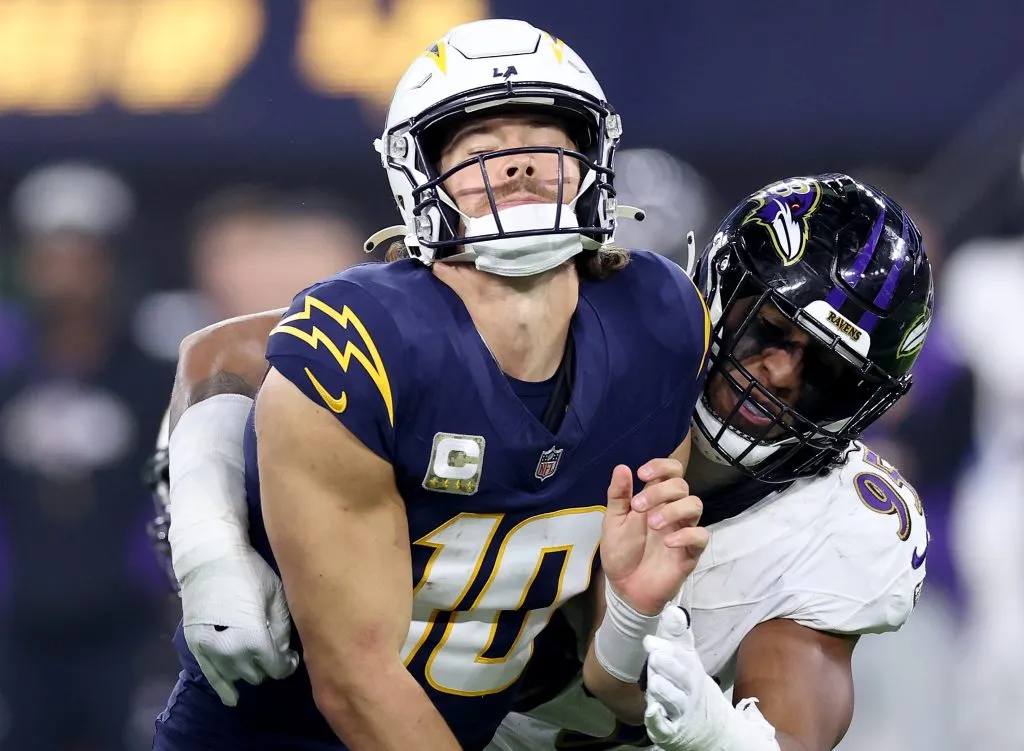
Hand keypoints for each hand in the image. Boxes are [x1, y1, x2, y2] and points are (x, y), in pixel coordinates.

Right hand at [180, 545, 299, 705]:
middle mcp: (232, 652)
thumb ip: (281, 629)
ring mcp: (210, 651)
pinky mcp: (196, 647)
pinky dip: (224, 688)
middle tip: (273, 649)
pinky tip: (232, 699)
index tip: (292, 656)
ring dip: (248, 669)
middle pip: (258, 674)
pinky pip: (211, 677)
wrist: (209, 559)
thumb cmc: (249, 572)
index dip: (288, 664)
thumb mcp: (276, 596)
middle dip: (268, 665)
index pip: (277, 668)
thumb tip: (284, 652)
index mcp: (255, 640)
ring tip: (255, 655)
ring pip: (237, 676)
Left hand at [600, 460, 707, 615]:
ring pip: (695, 505)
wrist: (625, 587)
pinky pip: (700, 536)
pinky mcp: (691, 552)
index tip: (642, 474)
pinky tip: (667, 543)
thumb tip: (622, 467)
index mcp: (655, 499)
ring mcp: (683, 530)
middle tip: (638, 507)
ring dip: (674, 509)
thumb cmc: (621, 551)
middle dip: (660, 491)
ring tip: (653, 524)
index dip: (661, 466)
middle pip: (681, 485)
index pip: (671, 471)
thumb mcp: (613, 522)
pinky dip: (686, 535)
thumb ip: (618, 496)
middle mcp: (673, 510)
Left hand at [643, 606, 705, 746]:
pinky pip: (665, 726)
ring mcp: (680, 711)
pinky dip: (658, 720)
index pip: (682, 658)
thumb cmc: (691, 685)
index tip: (649, 640)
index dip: (667, 649)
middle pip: (681, 679)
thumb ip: (678, 636)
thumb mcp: (687, 659)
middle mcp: (688, 690)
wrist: (710, 726)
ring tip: (654, 681)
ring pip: (673, 701)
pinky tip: (652, 712)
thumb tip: (673, 609)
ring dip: (664, 691)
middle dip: (668, 667)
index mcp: (691, 670)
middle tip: (654, 658)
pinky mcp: (671, 730)